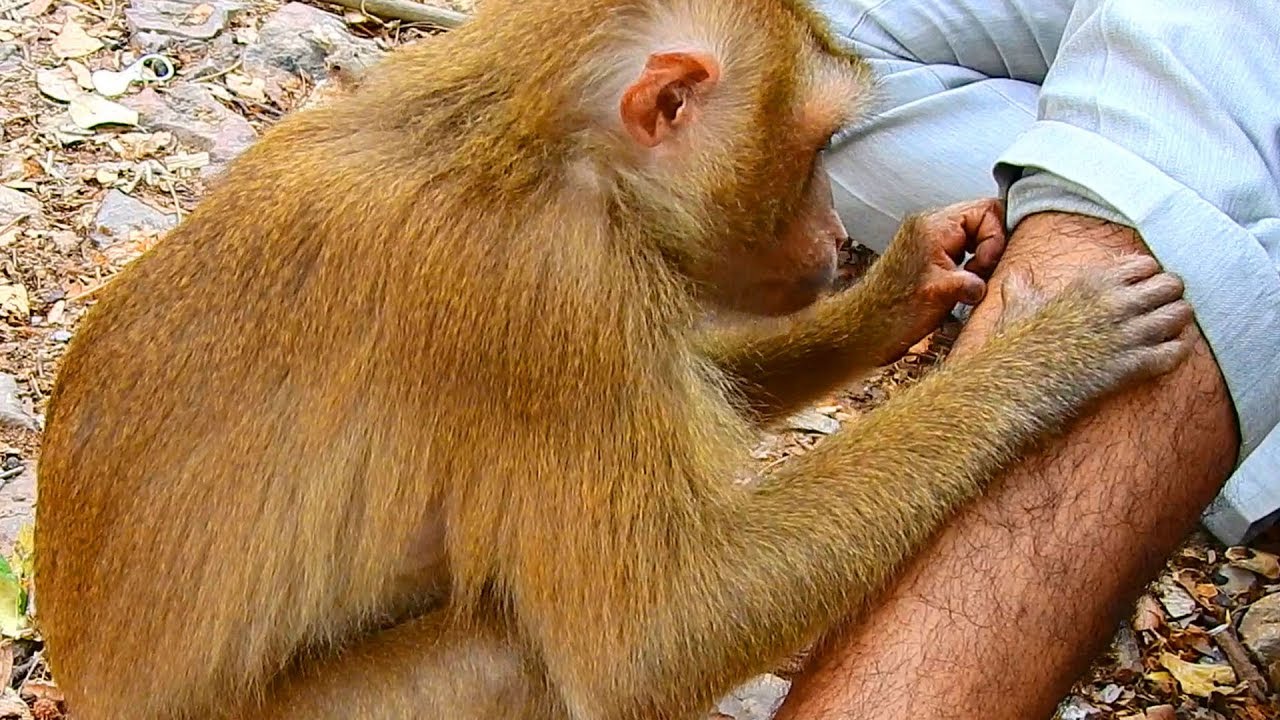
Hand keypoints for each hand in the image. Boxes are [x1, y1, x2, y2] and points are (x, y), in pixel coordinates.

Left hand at [873, 198, 1007, 348]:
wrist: (865, 327)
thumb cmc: (894, 311)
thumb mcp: (942, 293)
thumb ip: (973, 280)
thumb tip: (989, 282)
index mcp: (934, 226)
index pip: (986, 210)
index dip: (995, 237)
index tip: (986, 265)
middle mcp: (931, 227)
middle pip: (982, 222)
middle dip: (991, 249)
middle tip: (981, 275)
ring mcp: (929, 241)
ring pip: (974, 239)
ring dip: (981, 261)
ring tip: (970, 285)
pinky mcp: (928, 257)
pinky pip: (962, 252)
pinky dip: (969, 268)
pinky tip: (963, 289)